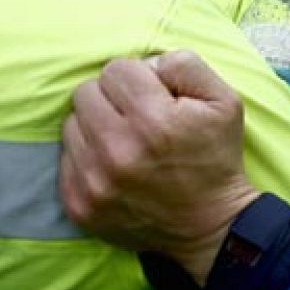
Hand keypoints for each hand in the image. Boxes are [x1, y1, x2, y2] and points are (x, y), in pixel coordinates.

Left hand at [60, 52, 259, 283]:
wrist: (211, 227)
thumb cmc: (216, 158)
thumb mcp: (224, 101)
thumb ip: (185, 65)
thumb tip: (146, 63)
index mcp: (155, 121)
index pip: (116, 69)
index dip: (139, 79)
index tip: (155, 98)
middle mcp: (118, 151)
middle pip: (85, 93)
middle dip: (112, 99)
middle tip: (137, 118)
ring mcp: (94, 182)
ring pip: (71, 124)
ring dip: (96, 127)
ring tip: (125, 142)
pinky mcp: (79, 205)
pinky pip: (65, 159)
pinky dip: (87, 157)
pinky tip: (114, 167)